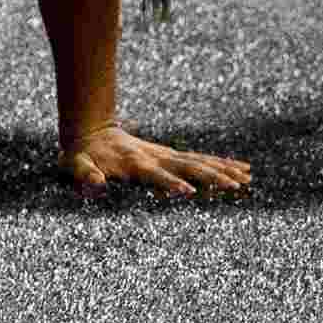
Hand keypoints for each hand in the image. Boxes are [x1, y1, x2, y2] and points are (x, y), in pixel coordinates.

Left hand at [66, 123, 251, 198]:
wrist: (89, 130)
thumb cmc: (82, 155)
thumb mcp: (75, 166)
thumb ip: (84, 175)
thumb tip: (95, 186)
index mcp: (134, 164)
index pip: (156, 175)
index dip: (170, 183)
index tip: (189, 191)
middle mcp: (154, 158)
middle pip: (186, 167)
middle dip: (210, 176)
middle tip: (236, 186)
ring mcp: (164, 155)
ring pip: (198, 162)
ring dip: (222, 170)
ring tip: (247, 178)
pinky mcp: (170, 156)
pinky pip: (199, 160)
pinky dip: (220, 164)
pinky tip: (241, 170)